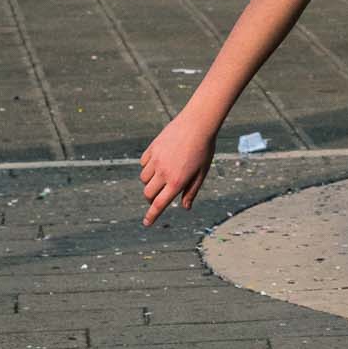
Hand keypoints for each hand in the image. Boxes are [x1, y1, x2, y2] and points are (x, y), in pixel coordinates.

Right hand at [139, 112, 218, 226]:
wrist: (198, 124)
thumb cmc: (204, 150)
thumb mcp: (202, 173)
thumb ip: (192, 191)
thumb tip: (186, 207)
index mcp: (177, 181)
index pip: (160, 204)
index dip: (152, 215)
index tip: (146, 223)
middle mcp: (164, 172)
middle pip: (148, 193)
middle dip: (151, 197)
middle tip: (160, 194)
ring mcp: (156, 160)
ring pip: (143, 179)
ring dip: (150, 181)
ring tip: (164, 174)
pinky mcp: (151, 149)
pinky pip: (143, 163)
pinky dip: (148, 166)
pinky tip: (160, 161)